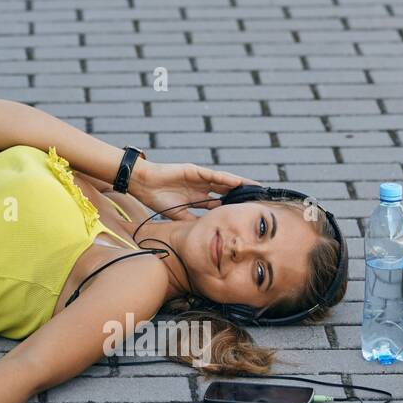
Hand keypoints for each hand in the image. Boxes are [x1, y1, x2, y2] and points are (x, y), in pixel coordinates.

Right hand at [129, 160, 258, 219]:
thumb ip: (192, 220)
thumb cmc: (157, 199)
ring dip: (240, 185)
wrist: (144, 184)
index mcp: (197, 199)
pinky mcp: (194, 171)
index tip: (247, 215)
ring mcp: (199, 178)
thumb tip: (205, 231)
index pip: (220, 204)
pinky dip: (226, 178)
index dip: (233, 208)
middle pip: (226, 191)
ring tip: (256, 188)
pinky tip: (238, 182)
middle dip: (241, 195)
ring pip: (224, 182)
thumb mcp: (178, 215)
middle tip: (259, 200)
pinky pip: (214, 175)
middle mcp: (201, 188)